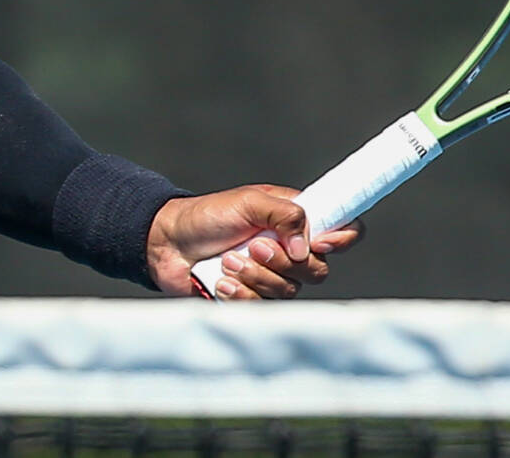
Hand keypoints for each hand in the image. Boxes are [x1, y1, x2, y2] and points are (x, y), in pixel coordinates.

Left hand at [143, 186, 365, 298]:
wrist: (167, 242)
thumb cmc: (206, 216)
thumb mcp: (248, 202)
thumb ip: (285, 215)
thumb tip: (307, 247)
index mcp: (295, 221)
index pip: (341, 230)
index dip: (342, 239)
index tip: (321, 243)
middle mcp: (289, 250)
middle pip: (318, 270)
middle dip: (283, 261)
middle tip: (253, 246)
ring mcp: (272, 277)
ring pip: (289, 290)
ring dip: (255, 276)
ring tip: (227, 260)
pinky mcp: (252, 298)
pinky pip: (262, 306)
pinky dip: (241, 293)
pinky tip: (222, 281)